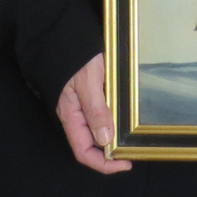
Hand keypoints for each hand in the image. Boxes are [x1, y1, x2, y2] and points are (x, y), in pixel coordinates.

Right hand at [55, 53, 131, 173]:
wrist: (64, 32)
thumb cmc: (76, 56)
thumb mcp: (89, 82)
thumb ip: (96, 110)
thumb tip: (105, 140)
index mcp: (71, 116)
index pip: (84, 152)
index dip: (103, 163)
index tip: (125, 162)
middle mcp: (75, 114)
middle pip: (90, 144)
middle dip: (110, 152)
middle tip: (132, 149)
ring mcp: (81, 103)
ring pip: (96, 129)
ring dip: (112, 136)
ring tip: (131, 136)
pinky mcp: (89, 92)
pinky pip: (100, 113)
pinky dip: (112, 119)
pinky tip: (124, 115)